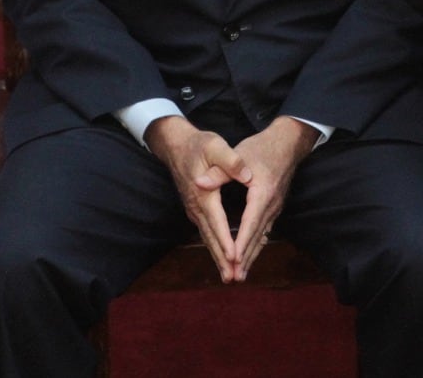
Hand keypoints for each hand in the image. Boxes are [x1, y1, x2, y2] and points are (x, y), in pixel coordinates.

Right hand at [144, 116, 251, 282]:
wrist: (175, 145)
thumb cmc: (198, 145)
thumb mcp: (215, 146)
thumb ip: (231, 161)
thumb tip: (246, 174)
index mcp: (203, 194)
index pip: (217, 222)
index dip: (226, 241)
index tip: (235, 258)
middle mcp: (196, 207)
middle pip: (211, 237)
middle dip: (222, 259)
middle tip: (233, 278)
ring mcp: (194, 210)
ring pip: (207, 238)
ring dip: (218, 257)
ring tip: (229, 275)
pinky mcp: (195, 209)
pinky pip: (206, 233)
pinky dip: (215, 247)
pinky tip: (222, 257)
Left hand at [228, 117, 316, 277]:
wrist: (288, 143)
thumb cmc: (262, 147)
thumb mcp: (240, 154)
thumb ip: (220, 171)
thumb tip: (200, 182)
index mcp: (263, 193)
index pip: (251, 222)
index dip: (242, 241)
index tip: (233, 259)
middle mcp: (272, 205)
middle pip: (258, 236)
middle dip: (246, 258)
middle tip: (234, 278)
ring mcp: (275, 208)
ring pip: (262, 237)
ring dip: (251, 256)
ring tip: (241, 275)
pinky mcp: (274, 207)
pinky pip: (264, 231)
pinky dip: (256, 246)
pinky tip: (250, 256)